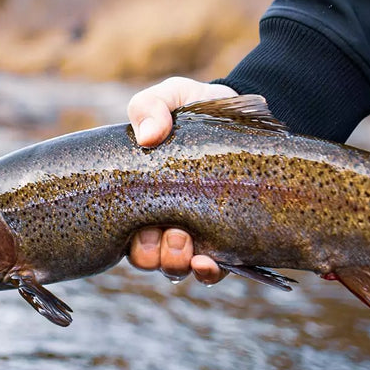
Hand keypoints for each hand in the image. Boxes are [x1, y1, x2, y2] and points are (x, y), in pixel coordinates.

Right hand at [126, 77, 235, 285]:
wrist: (246, 118)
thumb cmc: (197, 110)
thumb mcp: (171, 97)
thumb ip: (150, 107)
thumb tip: (149, 136)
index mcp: (140, 197)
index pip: (122, 231)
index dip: (126, 237)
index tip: (139, 226)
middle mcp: (163, 222)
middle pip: (146, 258)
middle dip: (153, 254)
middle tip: (172, 233)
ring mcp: (195, 236)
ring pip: (174, 268)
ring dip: (175, 262)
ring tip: (188, 244)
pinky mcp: (227, 244)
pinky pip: (211, 273)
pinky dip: (206, 273)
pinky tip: (209, 262)